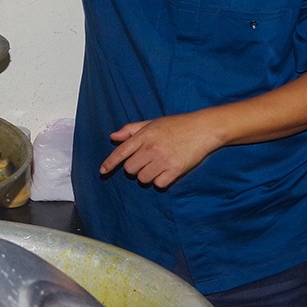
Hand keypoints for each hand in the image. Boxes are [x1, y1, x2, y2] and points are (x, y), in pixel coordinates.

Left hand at [99, 113, 223, 186]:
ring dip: (148, 175)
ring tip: (159, 165)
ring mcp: (162, 160)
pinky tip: (168, 171)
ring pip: (143, 179)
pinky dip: (161, 181)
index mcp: (144, 136)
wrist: (203, 129)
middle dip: (135, 168)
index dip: (110, 163)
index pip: (121, 152)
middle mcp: (151, 148)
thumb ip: (132, 130)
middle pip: (130, 169)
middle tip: (148, 160)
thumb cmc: (178, 125)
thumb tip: (113, 137)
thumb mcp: (153, 123)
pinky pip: (158, 184)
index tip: (103, 171)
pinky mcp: (175, 170)